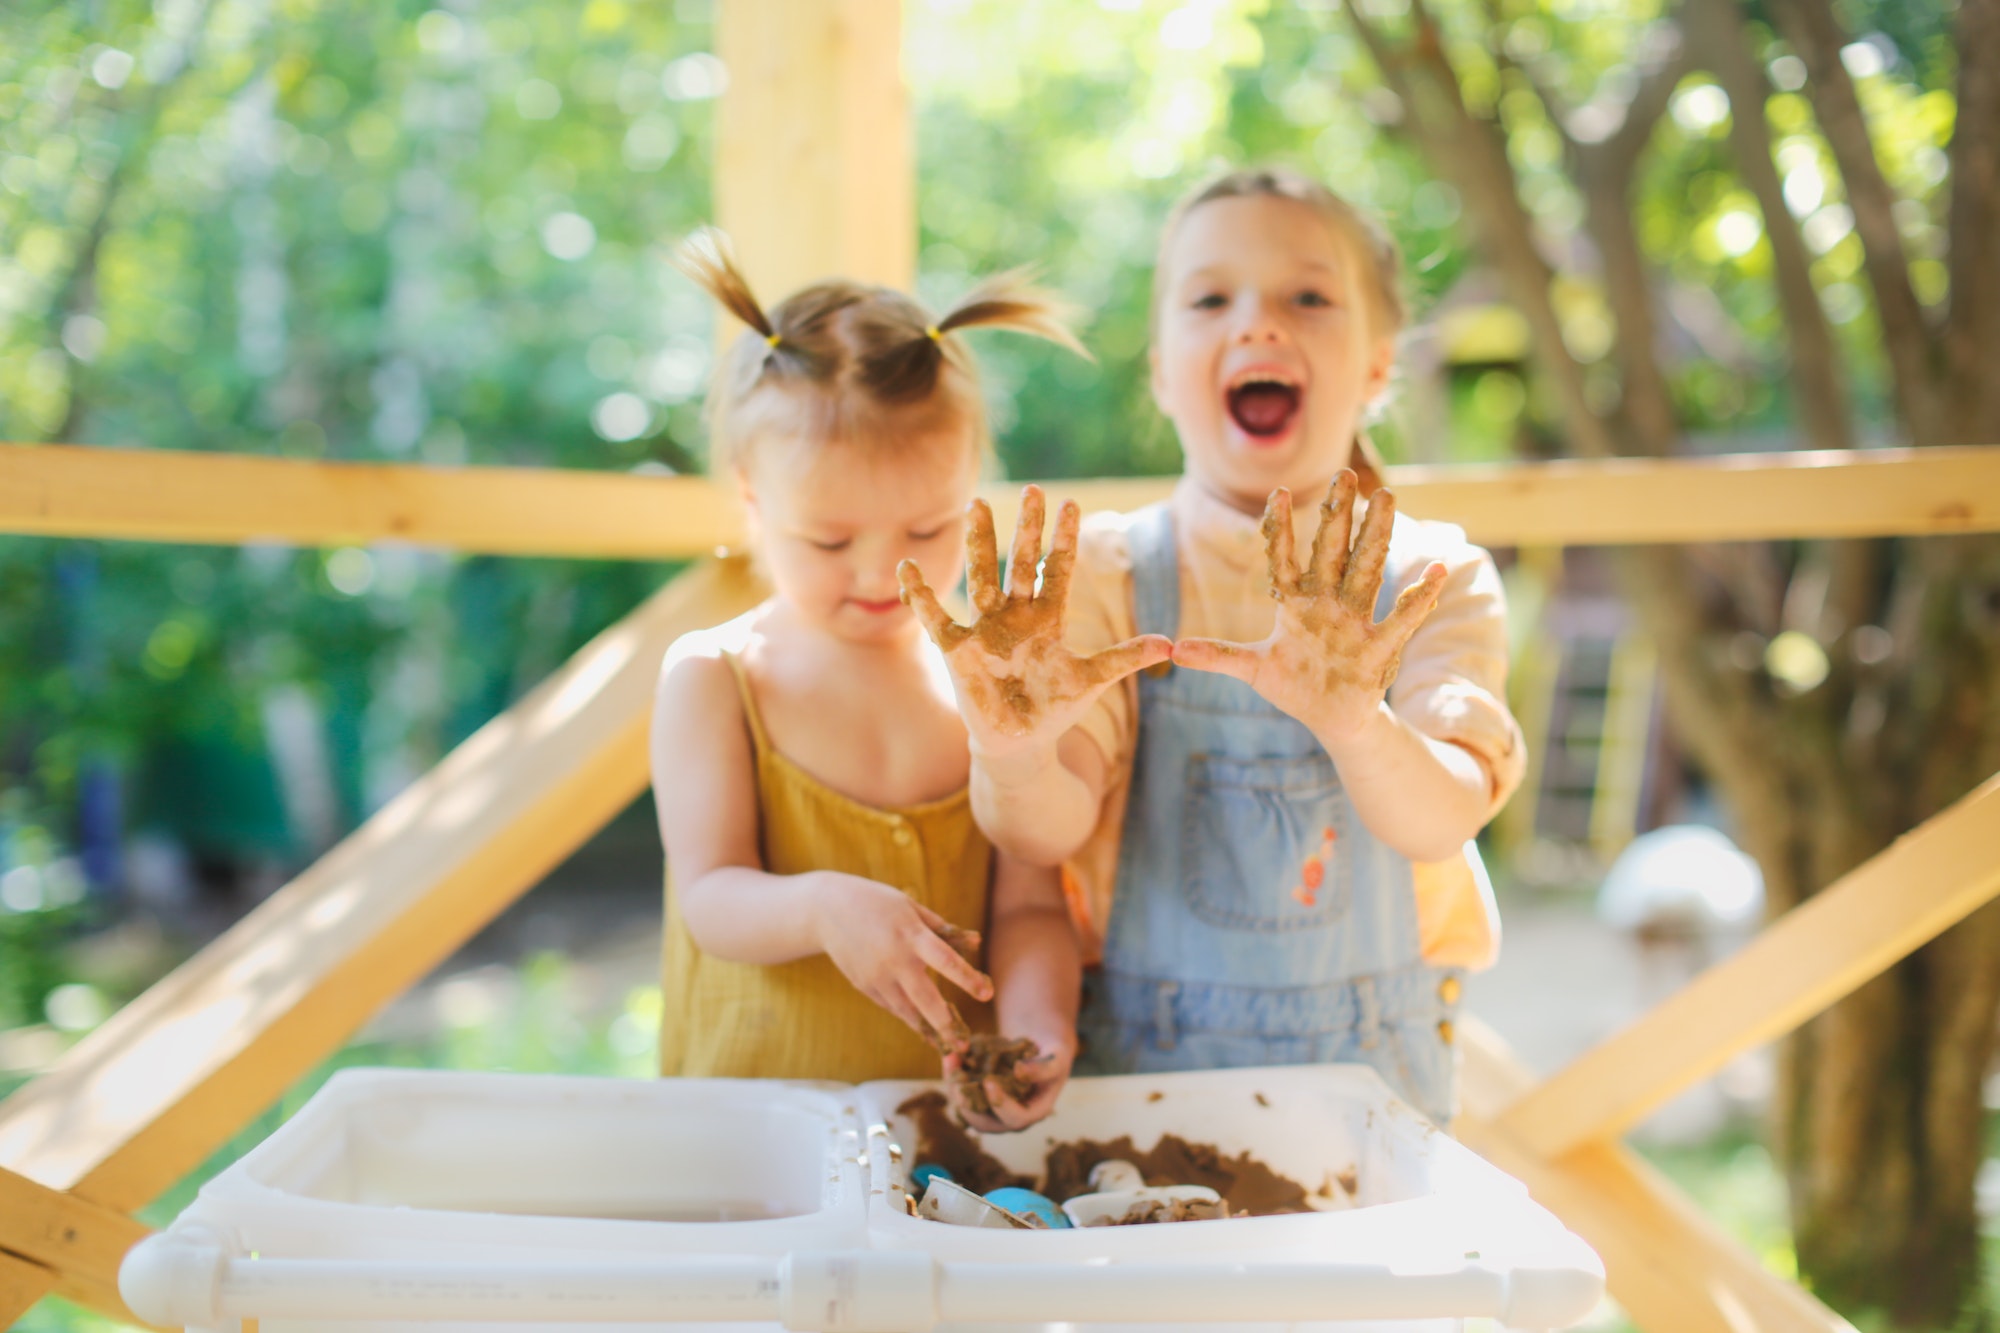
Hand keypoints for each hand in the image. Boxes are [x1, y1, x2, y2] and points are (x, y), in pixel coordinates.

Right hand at [812, 873, 992, 1043]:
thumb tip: (976, 942)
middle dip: (946, 1023)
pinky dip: (909, 1016)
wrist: (826, 910)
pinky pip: (891, 1006)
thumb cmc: (877, 903)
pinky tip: (924, 1026)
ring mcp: (877, 976)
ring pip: (906, 1011)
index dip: (967, 978)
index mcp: (911, 935)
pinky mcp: (864, 986)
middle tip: (965, 1044)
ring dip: (928, 1029)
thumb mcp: (910, 908)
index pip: (945, 960)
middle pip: (925, 997)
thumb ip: (943, 929)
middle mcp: (894, 960)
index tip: (987, 994)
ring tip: (948, 1044)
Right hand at [898, 485, 1171, 760]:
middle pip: (1022, 561)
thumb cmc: (1054, 709)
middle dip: (1028, 527)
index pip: (1058, 568)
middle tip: (1034, 489)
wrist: (1020, 743)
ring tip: (979, 503)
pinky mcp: (957, 649)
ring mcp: (986, 628)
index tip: (1072, 504)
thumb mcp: (1091, 679)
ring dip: (980, 541)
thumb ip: (1125, 658)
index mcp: (1047, 617)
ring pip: (983, 575)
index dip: (1064, 538)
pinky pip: (935, 616)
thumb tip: (1169, 643)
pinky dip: (920, 595)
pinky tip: (908, 568)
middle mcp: (1016, 614)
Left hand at [943, 1031, 1074, 1132]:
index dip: (1002, 1105)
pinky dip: (954, 1075)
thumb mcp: (1057, 1059)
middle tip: (956, 1080)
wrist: (1041, 1052)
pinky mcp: (979, 1098)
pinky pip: (962, 1092)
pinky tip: (951, 1055)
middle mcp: (1010, 1117)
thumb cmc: (1053, 1057)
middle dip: (967, 1101)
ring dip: (955, 1086)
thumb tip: (1020, 1072)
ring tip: (951, 1059)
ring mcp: (992, 1110)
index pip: (1016, 1119)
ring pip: (967, 1108)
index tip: (990, 1082)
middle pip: (983, 1121)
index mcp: (1033, 1113)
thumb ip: (1043, 1068)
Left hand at [1173, 472, 1446, 740]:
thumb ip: (1218, 656)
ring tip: (1387, 498)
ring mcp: (1355, 621)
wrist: (1330, 717)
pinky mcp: (1378, 648)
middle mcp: (1328, 602)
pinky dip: (1418, 598)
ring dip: (1377, 535)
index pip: (1286, 559)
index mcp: (1296, 604)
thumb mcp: (1253, 669)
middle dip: (1339, 515)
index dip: (1282, 529)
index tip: (1279, 492)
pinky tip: (1435, 570)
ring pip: (1368, 570)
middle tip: (1345, 474)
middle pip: (1334, 552)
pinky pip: (1400, 619)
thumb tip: (1175, 649)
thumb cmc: (1293, 685)